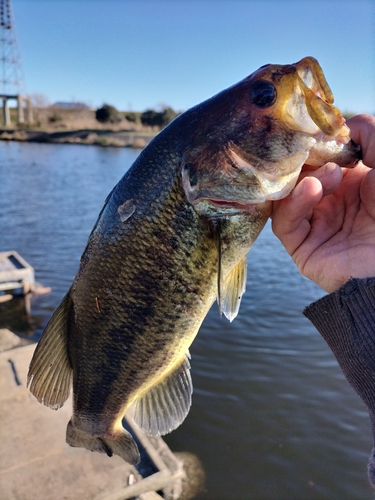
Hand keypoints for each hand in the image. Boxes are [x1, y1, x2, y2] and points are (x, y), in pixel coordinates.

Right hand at [271, 114, 374, 292]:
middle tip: (314, 149)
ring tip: (330, 173)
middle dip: (304, 159)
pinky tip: (312, 189)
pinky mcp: (304, 248)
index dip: (315, 143)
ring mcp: (317, 226)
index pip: (319, 158)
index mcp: (352, 183)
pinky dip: (293, 203)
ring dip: (302, 179)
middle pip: (298, 175)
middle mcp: (332, 203)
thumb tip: (343, 124)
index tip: (318, 130)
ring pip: (286, 196)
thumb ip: (370, 133)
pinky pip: (285, 223)